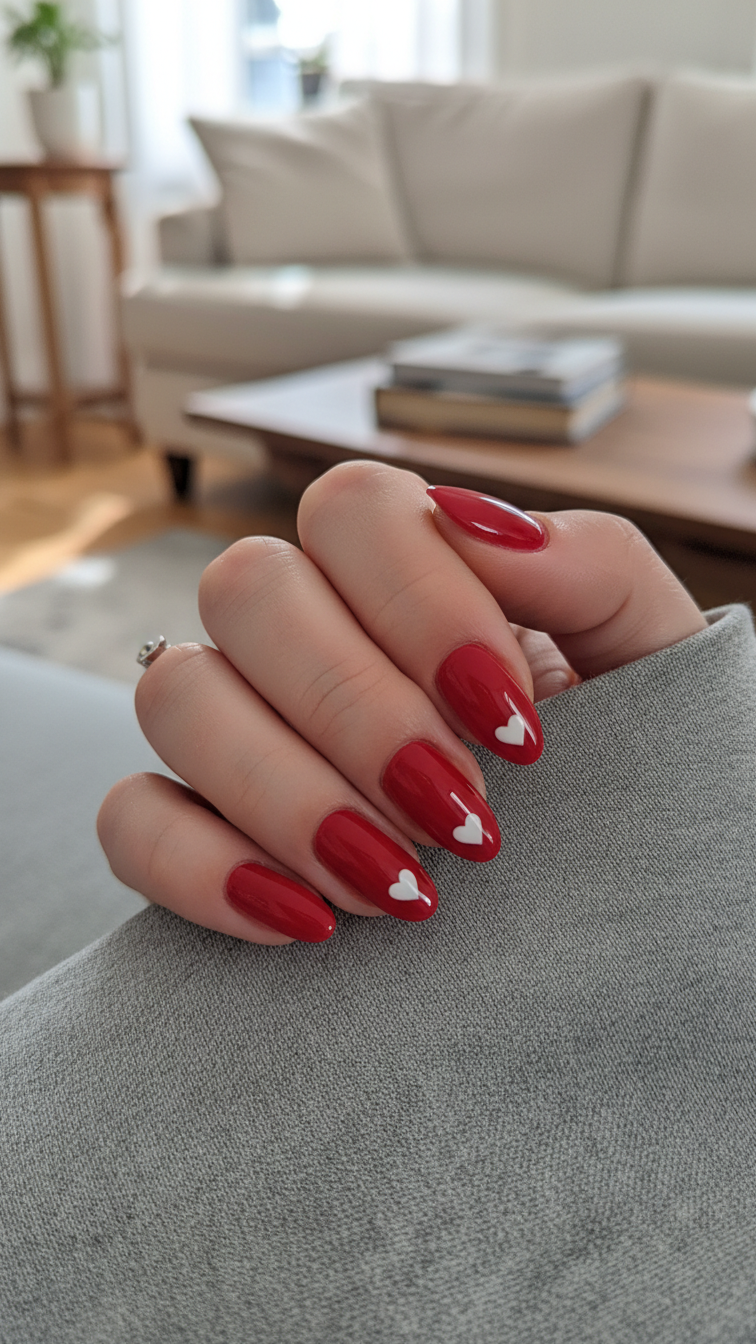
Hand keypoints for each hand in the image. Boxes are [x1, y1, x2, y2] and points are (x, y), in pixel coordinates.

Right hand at [98, 463, 705, 944]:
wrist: (598, 890)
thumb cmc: (623, 756)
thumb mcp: (645, 660)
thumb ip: (590, 564)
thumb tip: (483, 519)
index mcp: (406, 564)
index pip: (353, 509)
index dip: (425, 607)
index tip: (516, 729)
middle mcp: (302, 625)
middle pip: (247, 589)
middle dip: (360, 713)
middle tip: (467, 820)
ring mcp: (232, 721)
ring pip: (177, 695)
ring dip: (290, 796)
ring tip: (403, 887)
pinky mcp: (191, 824)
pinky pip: (129, 818)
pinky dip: (204, 869)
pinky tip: (310, 922)